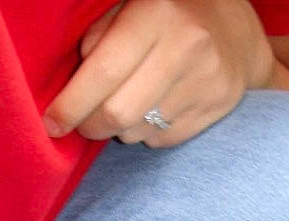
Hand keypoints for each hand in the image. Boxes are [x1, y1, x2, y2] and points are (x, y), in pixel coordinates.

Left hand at [46, 0, 274, 147]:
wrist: (236, 29)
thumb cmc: (166, 16)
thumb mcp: (129, 9)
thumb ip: (98, 41)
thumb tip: (68, 93)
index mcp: (157, 12)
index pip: (103, 73)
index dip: (71, 106)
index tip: (52, 123)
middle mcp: (186, 44)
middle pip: (118, 114)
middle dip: (90, 126)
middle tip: (84, 122)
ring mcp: (206, 78)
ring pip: (136, 132)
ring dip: (120, 127)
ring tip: (129, 100)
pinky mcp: (217, 105)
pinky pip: (160, 140)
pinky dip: (146, 132)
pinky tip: (156, 106)